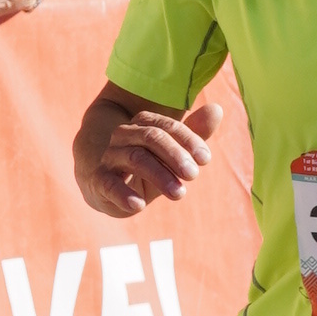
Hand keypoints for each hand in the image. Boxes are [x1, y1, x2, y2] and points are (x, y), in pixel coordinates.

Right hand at [75, 90, 220, 218]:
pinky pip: (110, 184)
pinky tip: (138, 205)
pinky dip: (124, 194)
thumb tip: (217, 109)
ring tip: (179, 193)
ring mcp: (110, 157)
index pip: (167, 126)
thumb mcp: (172, 155)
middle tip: (194, 175)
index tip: (205, 159)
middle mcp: (124, 135)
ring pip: (135, 158)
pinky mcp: (99, 181)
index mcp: (143, 124)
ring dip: (159, 175)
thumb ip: (194, 134)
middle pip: (151, 137)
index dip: (188, 140)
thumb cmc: (146, 168)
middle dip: (175, 155)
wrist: (106, 187)